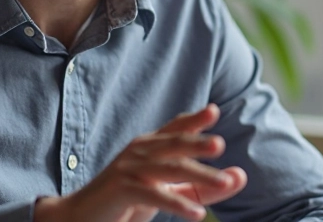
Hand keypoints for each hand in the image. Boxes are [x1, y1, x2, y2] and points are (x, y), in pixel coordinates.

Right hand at [35, 104, 246, 221]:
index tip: (214, 110)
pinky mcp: (122, 189)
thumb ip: (204, 186)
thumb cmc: (129, 201)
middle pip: (175, 144)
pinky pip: (154, 195)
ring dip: (200, 175)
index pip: (175, 128)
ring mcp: (129, 168)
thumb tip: (241, 176)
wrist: (80, 217)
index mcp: (150, 145)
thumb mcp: (169, 191)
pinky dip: (178, 203)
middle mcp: (140, 151)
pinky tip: (198, 214)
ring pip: (171, 169)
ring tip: (224, 182)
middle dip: (199, 142)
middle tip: (220, 144)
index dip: (194, 119)